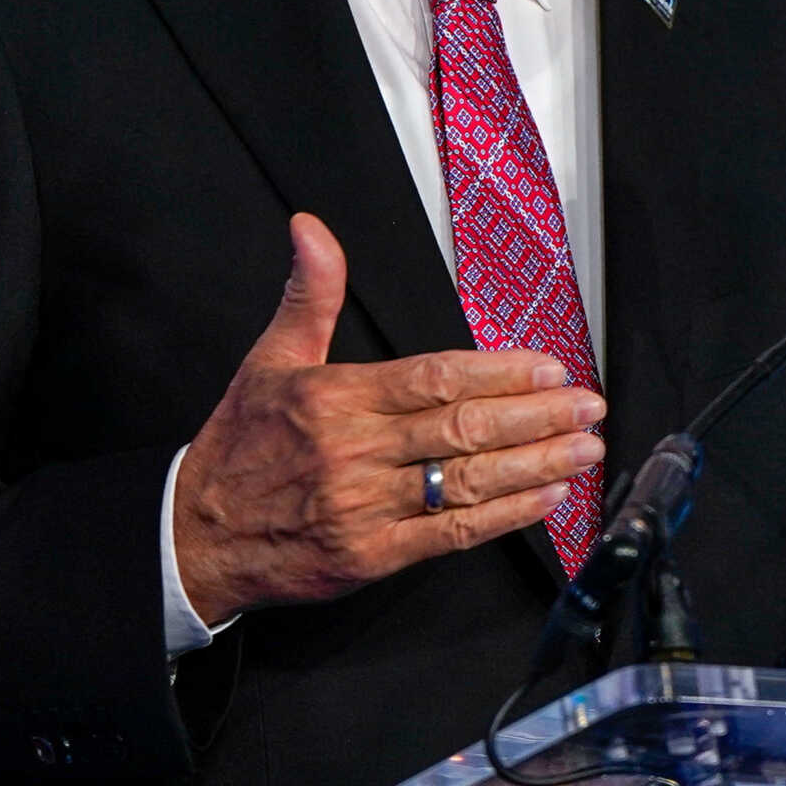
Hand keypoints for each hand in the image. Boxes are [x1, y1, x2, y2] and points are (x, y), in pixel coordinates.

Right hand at [174, 213, 605, 625]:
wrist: (197, 536)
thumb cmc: (242, 443)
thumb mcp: (270, 359)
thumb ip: (311, 293)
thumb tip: (311, 227)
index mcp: (337, 398)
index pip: (435, 378)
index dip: (499, 372)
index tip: (549, 368)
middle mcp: (355, 451)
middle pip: (463, 428)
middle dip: (535, 416)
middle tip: (588, 406)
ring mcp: (365, 508)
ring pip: (466, 482)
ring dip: (534, 465)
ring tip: (584, 450)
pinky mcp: (371, 557)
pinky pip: (450, 534)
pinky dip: (504, 517)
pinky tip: (546, 499)